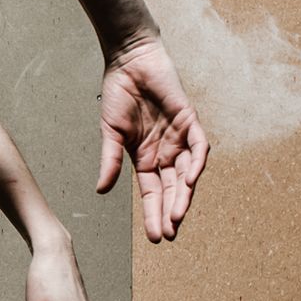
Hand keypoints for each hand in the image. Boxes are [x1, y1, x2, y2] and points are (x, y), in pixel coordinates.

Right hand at [96, 37, 209, 242]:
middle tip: (168, 235)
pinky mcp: (189, 120)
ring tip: (177, 217)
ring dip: (183, 195)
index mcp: (145, 158)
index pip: (152, 193)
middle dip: (170, 212)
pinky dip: (196, 163)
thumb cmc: (119, 94)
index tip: (155, 238)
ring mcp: (179, 137)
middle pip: (171, 189)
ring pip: (187, 174)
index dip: (154, 214)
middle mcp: (165, 152)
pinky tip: (189, 181)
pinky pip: (198, 146)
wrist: (130, 62)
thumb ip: (109, 161)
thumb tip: (101, 191)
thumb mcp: (111, 133)